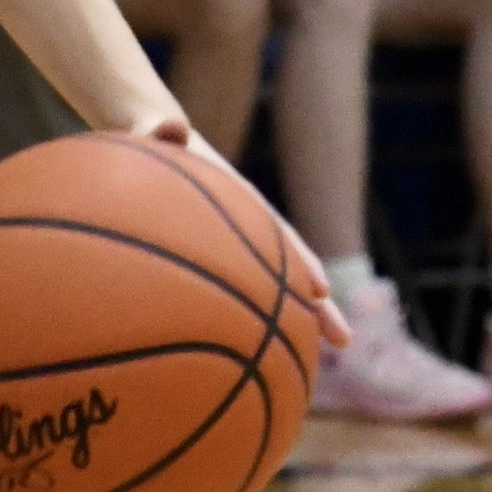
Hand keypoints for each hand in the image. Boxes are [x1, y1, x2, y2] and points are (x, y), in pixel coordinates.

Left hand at [131, 108, 351, 348]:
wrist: (147, 135)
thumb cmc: (151, 135)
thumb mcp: (153, 130)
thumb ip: (161, 130)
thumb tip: (170, 125)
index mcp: (237, 195)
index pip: (276, 230)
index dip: (300, 257)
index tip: (322, 287)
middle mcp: (245, 225)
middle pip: (288, 269)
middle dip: (317, 304)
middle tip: (345, 340)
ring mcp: (231, 245)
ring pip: (267, 290)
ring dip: (290, 324)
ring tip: (311, 366)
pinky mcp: (212, 259)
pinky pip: (232, 294)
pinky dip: (245, 323)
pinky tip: (247, 361)